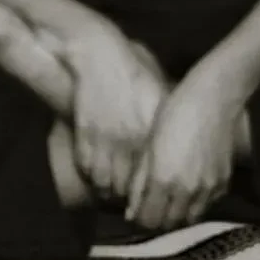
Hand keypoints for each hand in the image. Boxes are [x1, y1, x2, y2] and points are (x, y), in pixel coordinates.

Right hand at [62, 23, 170, 202]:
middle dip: (127, 197)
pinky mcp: (85, 135)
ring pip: (104, 182)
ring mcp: (105, 139)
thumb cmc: (132, 73)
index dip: (148, 191)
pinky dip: (90, 176)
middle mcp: (130, 140)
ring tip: (109, 194)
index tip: (147, 196)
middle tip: (127, 202)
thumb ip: (164, 124)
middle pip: (128, 185)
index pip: (151, 176)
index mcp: (152, 131)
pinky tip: (95, 176)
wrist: (100, 57)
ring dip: (106, 191)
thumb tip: (174, 148)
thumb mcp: (157, 96)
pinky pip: (87, 168)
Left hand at [126, 77, 242, 230]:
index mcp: (163, 181)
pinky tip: (192, 185)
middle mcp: (186, 191)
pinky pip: (208, 204)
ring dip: (179, 213)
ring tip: (172, 195)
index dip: (140, 217)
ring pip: (190, 218)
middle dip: (158, 217)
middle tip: (153, 202)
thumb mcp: (149, 146)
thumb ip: (139, 182)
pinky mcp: (224, 182)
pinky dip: (198, 202)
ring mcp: (208, 189)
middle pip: (169, 223)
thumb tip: (131, 210)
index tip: (137, 208)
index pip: (149, 220)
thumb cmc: (173, 114)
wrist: (212, 99)